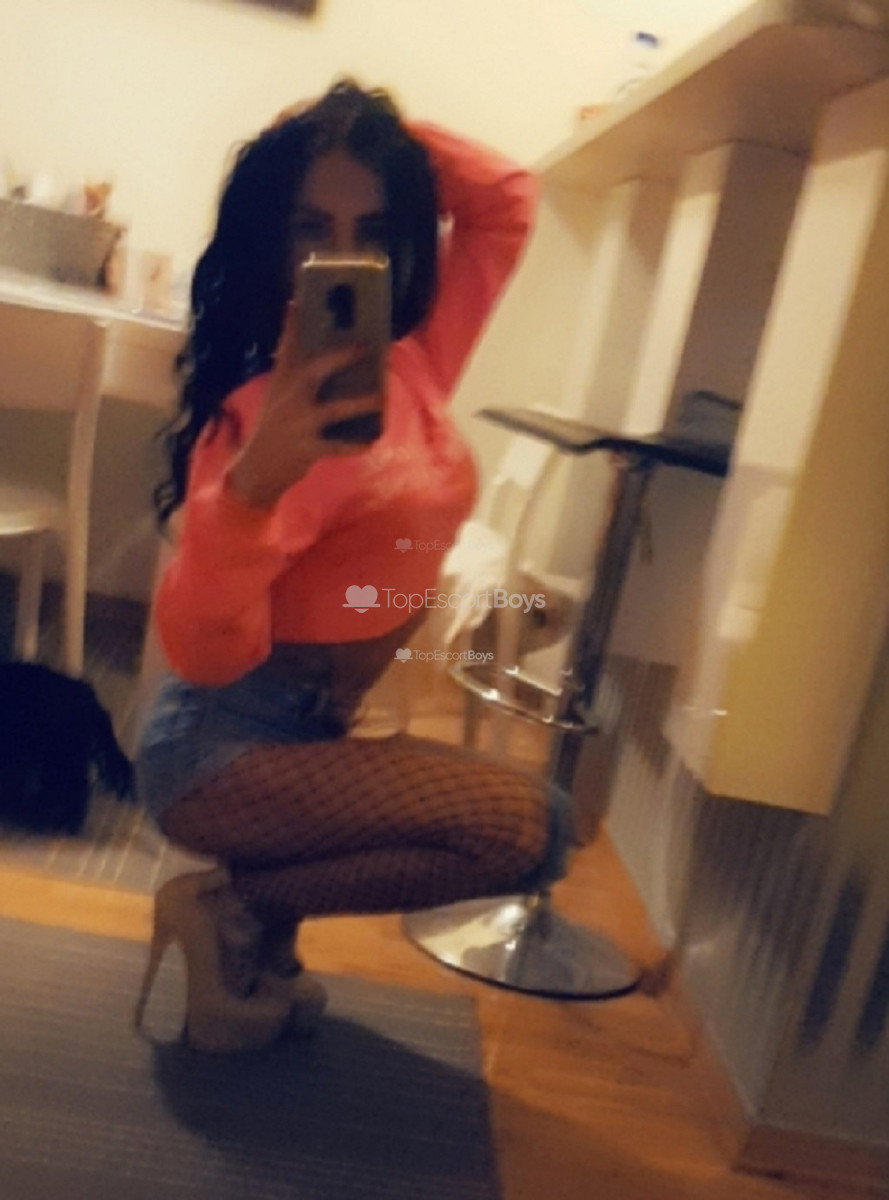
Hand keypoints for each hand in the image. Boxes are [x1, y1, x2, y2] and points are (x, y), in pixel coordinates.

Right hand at [227, 302, 381, 509]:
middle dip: (338, 358)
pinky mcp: (306, 448)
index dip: (293, 323)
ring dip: (359, 403)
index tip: (298, 299)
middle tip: (363, 347)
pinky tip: (371, 441)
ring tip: (380, 397)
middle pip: (313, 372)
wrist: (256, 470)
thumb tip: (312, 344)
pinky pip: (337, 446)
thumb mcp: (278, 397)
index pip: (286, 347)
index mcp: (282, 383)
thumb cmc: (276, 428)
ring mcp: (298, 424)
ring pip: (333, 410)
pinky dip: (355, 445)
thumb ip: (292, 370)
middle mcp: (288, 399)